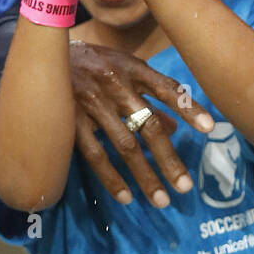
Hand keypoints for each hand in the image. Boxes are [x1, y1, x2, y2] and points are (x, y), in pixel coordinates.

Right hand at [69, 42, 214, 207]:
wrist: (42, 52)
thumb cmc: (92, 63)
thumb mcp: (124, 69)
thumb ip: (150, 95)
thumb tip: (174, 127)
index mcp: (133, 69)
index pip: (168, 90)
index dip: (189, 109)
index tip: (211, 129)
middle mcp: (115, 84)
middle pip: (149, 126)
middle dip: (169, 158)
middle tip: (186, 186)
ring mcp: (93, 103)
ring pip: (125, 146)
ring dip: (145, 176)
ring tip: (161, 200)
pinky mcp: (71, 120)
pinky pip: (94, 154)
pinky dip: (111, 177)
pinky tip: (126, 197)